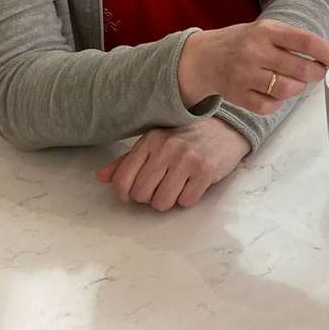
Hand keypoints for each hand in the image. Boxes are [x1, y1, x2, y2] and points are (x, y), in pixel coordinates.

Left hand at [95, 119, 249, 211]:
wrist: (227, 126)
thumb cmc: (187, 136)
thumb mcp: (156, 141)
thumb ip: (128, 160)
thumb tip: (101, 177)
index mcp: (150, 140)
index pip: (123, 179)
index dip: (125, 194)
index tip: (134, 193)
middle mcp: (167, 148)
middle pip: (141, 195)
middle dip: (149, 197)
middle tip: (161, 187)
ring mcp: (187, 159)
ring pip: (161, 202)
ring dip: (168, 201)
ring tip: (177, 187)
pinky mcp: (206, 170)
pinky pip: (185, 202)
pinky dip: (188, 198)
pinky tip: (193, 184)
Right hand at [178, 18, 328, 115]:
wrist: (202, 58)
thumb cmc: (243, 42)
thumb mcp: (267, 31)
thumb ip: (296, 39)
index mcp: (266, 31)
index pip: (305, 41)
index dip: (327, 53)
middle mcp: (255, 52)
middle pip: (301, 69)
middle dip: (317, 73)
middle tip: (317, 71)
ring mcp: (245, 76)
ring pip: (288, 90)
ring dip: (299, 88)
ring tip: (295, 81)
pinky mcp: (237, 96)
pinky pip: (270, 106)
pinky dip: (279, 102)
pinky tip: (275, 92)